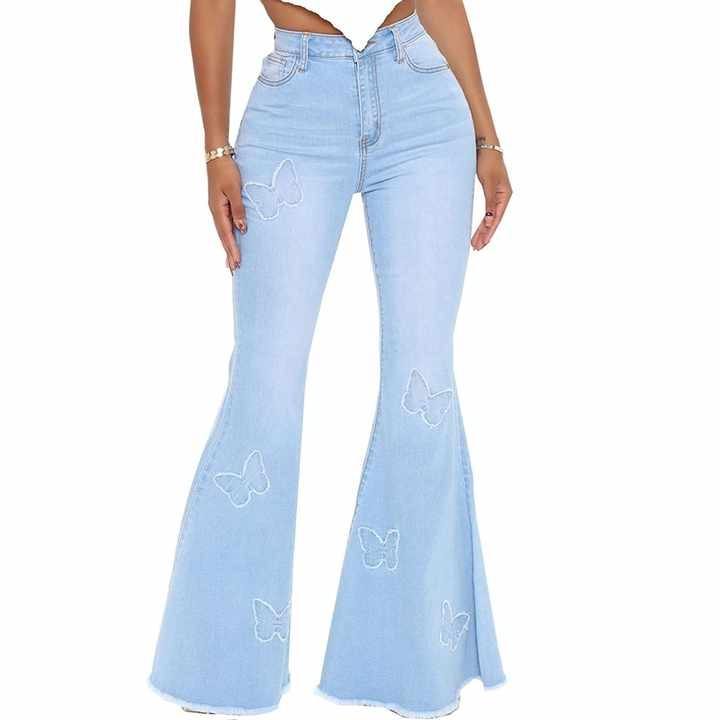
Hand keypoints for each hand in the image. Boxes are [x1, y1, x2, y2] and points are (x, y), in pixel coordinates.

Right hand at [208, 156, 245, 271]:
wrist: (217, 155)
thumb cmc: (227, 170)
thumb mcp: (234, 188)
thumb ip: (238, 208)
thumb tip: (242, 229)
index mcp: (218, 210)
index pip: (226, 235)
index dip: (232, 250)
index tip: (237, 264)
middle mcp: (216, 212)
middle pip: (223, 237)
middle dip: (229, 254)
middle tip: (234, 271)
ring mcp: (217, 209)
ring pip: (224, 233)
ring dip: (228, 248)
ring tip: (232, 263)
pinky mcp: (221, 206)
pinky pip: (225, 225)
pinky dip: (229, 237)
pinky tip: (232, 242)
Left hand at [471, 150, 511, 250]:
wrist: (485, 145)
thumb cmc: (488, 161)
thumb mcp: (489, 182)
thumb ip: (491, 201)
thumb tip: (490, 220)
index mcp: (505, 195)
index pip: (496, 218)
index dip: (488, 232)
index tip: (481, 243)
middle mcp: (503, 197)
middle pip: (493, 221)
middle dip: (485, 235)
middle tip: (476, 248)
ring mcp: (497, 196)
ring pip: (490, 218)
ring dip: (483, 231)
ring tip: (476, 244)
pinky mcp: (491, 193)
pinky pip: (488, 212)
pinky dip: (483, 222)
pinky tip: (480, 230)